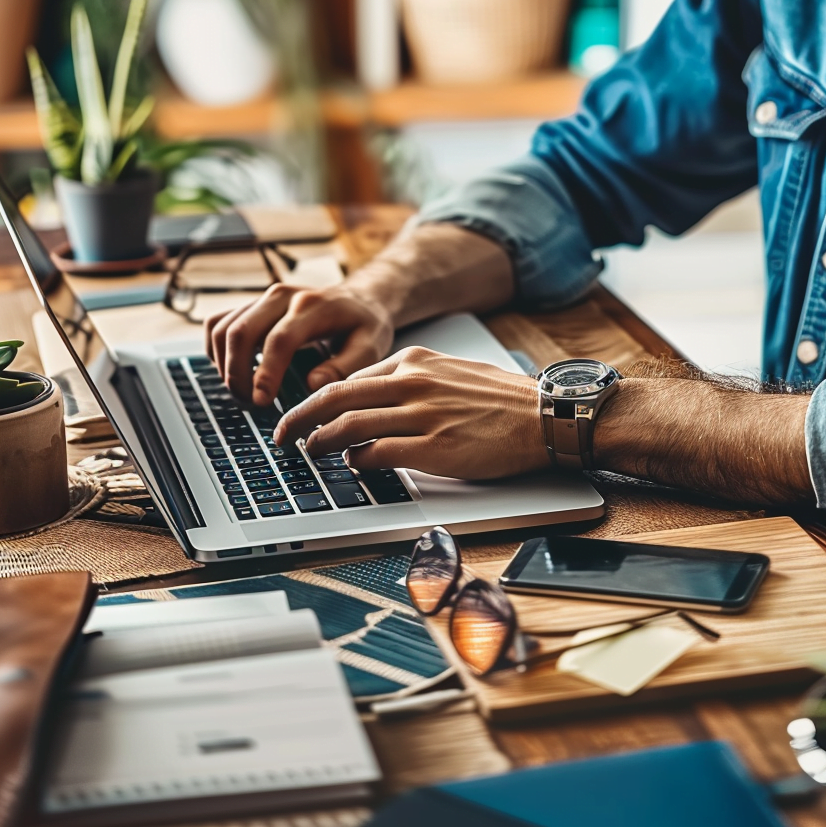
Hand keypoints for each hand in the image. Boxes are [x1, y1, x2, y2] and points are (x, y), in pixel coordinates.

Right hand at [204, 283, 393, 405]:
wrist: (359, 299)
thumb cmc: (364, 326)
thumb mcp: (370, 347)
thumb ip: (345, 367)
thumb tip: (311, 385)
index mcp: (313, 306)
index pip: (279, 339)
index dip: (266, 373)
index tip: (261, 401)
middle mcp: (283, 296)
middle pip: (241, 332)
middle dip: (237, 373)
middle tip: (250, 403)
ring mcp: (263, 298)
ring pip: (223, 328)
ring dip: (224, 365)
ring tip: (243, 392)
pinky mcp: (252, 305)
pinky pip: (218, 323)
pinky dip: (216, 351)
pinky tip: (233, 371)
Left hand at [273, 346, 548, 479]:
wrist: (543, 416)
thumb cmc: (502, 400)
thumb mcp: (450, 373)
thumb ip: (412, 382)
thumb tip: (373, 403)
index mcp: (416, 361)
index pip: (350, 379)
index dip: (319, 399)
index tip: (305, 413)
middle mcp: (413, 383)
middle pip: (336, 398)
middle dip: (300, 417)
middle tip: (282, 434)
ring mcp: (422, 415)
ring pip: (349, 426)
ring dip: (321, 441)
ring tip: (310, 452)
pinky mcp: (434, 448)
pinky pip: (379, 454)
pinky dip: (357, 460)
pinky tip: (353, 465)